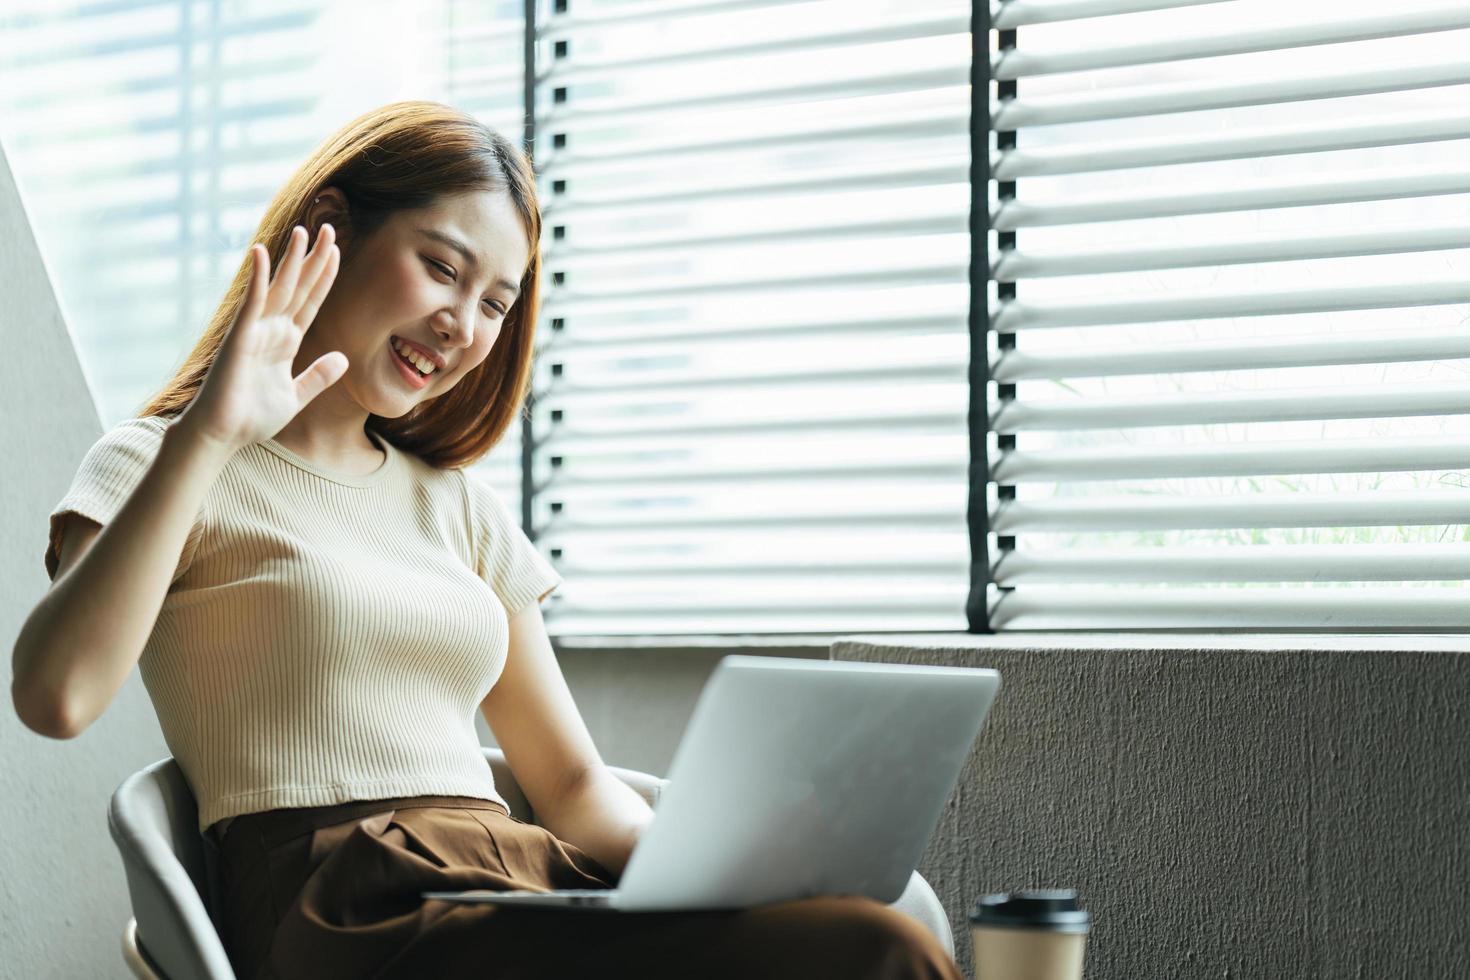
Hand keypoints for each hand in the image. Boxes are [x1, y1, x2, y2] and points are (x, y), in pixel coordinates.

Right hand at [177, 224, 343, 452]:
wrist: (223, 436)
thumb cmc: (252, 418)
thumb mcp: (296, 396)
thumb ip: (318, 376)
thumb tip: (343, 358)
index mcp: (287, 341)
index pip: (311, 302)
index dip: (324, 277)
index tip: (337, 251)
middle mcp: (272, 330)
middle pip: (299, 287)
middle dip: (314, 258)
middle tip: (328, 228)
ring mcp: (255, 331)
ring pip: (279, 288)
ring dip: (291, 259)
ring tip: (305, 231)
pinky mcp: (239, 337)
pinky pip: (251, 303)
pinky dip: (258, 278)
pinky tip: (262, 252)